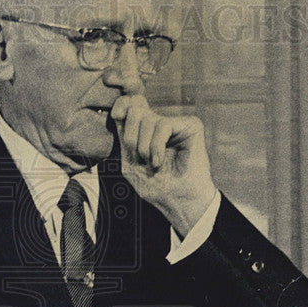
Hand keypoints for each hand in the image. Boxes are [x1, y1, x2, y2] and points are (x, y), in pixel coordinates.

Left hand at [110, 95, 217, 237]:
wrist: (178, 201)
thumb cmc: (155, 185)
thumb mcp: (129, 162)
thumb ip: (123, 136)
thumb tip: (119, 109)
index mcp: (145, 130)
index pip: (129, 105)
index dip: (121, 105)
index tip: (116, 115)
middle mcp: (160, 122)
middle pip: (135, 111)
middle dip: (131, 139)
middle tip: (140, 159)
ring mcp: (176, 123)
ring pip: (147, 119)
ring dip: (144, 148)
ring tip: (153, 165)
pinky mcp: (190, 125)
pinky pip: (163, 125)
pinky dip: (156, 147)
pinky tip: (159, 161)